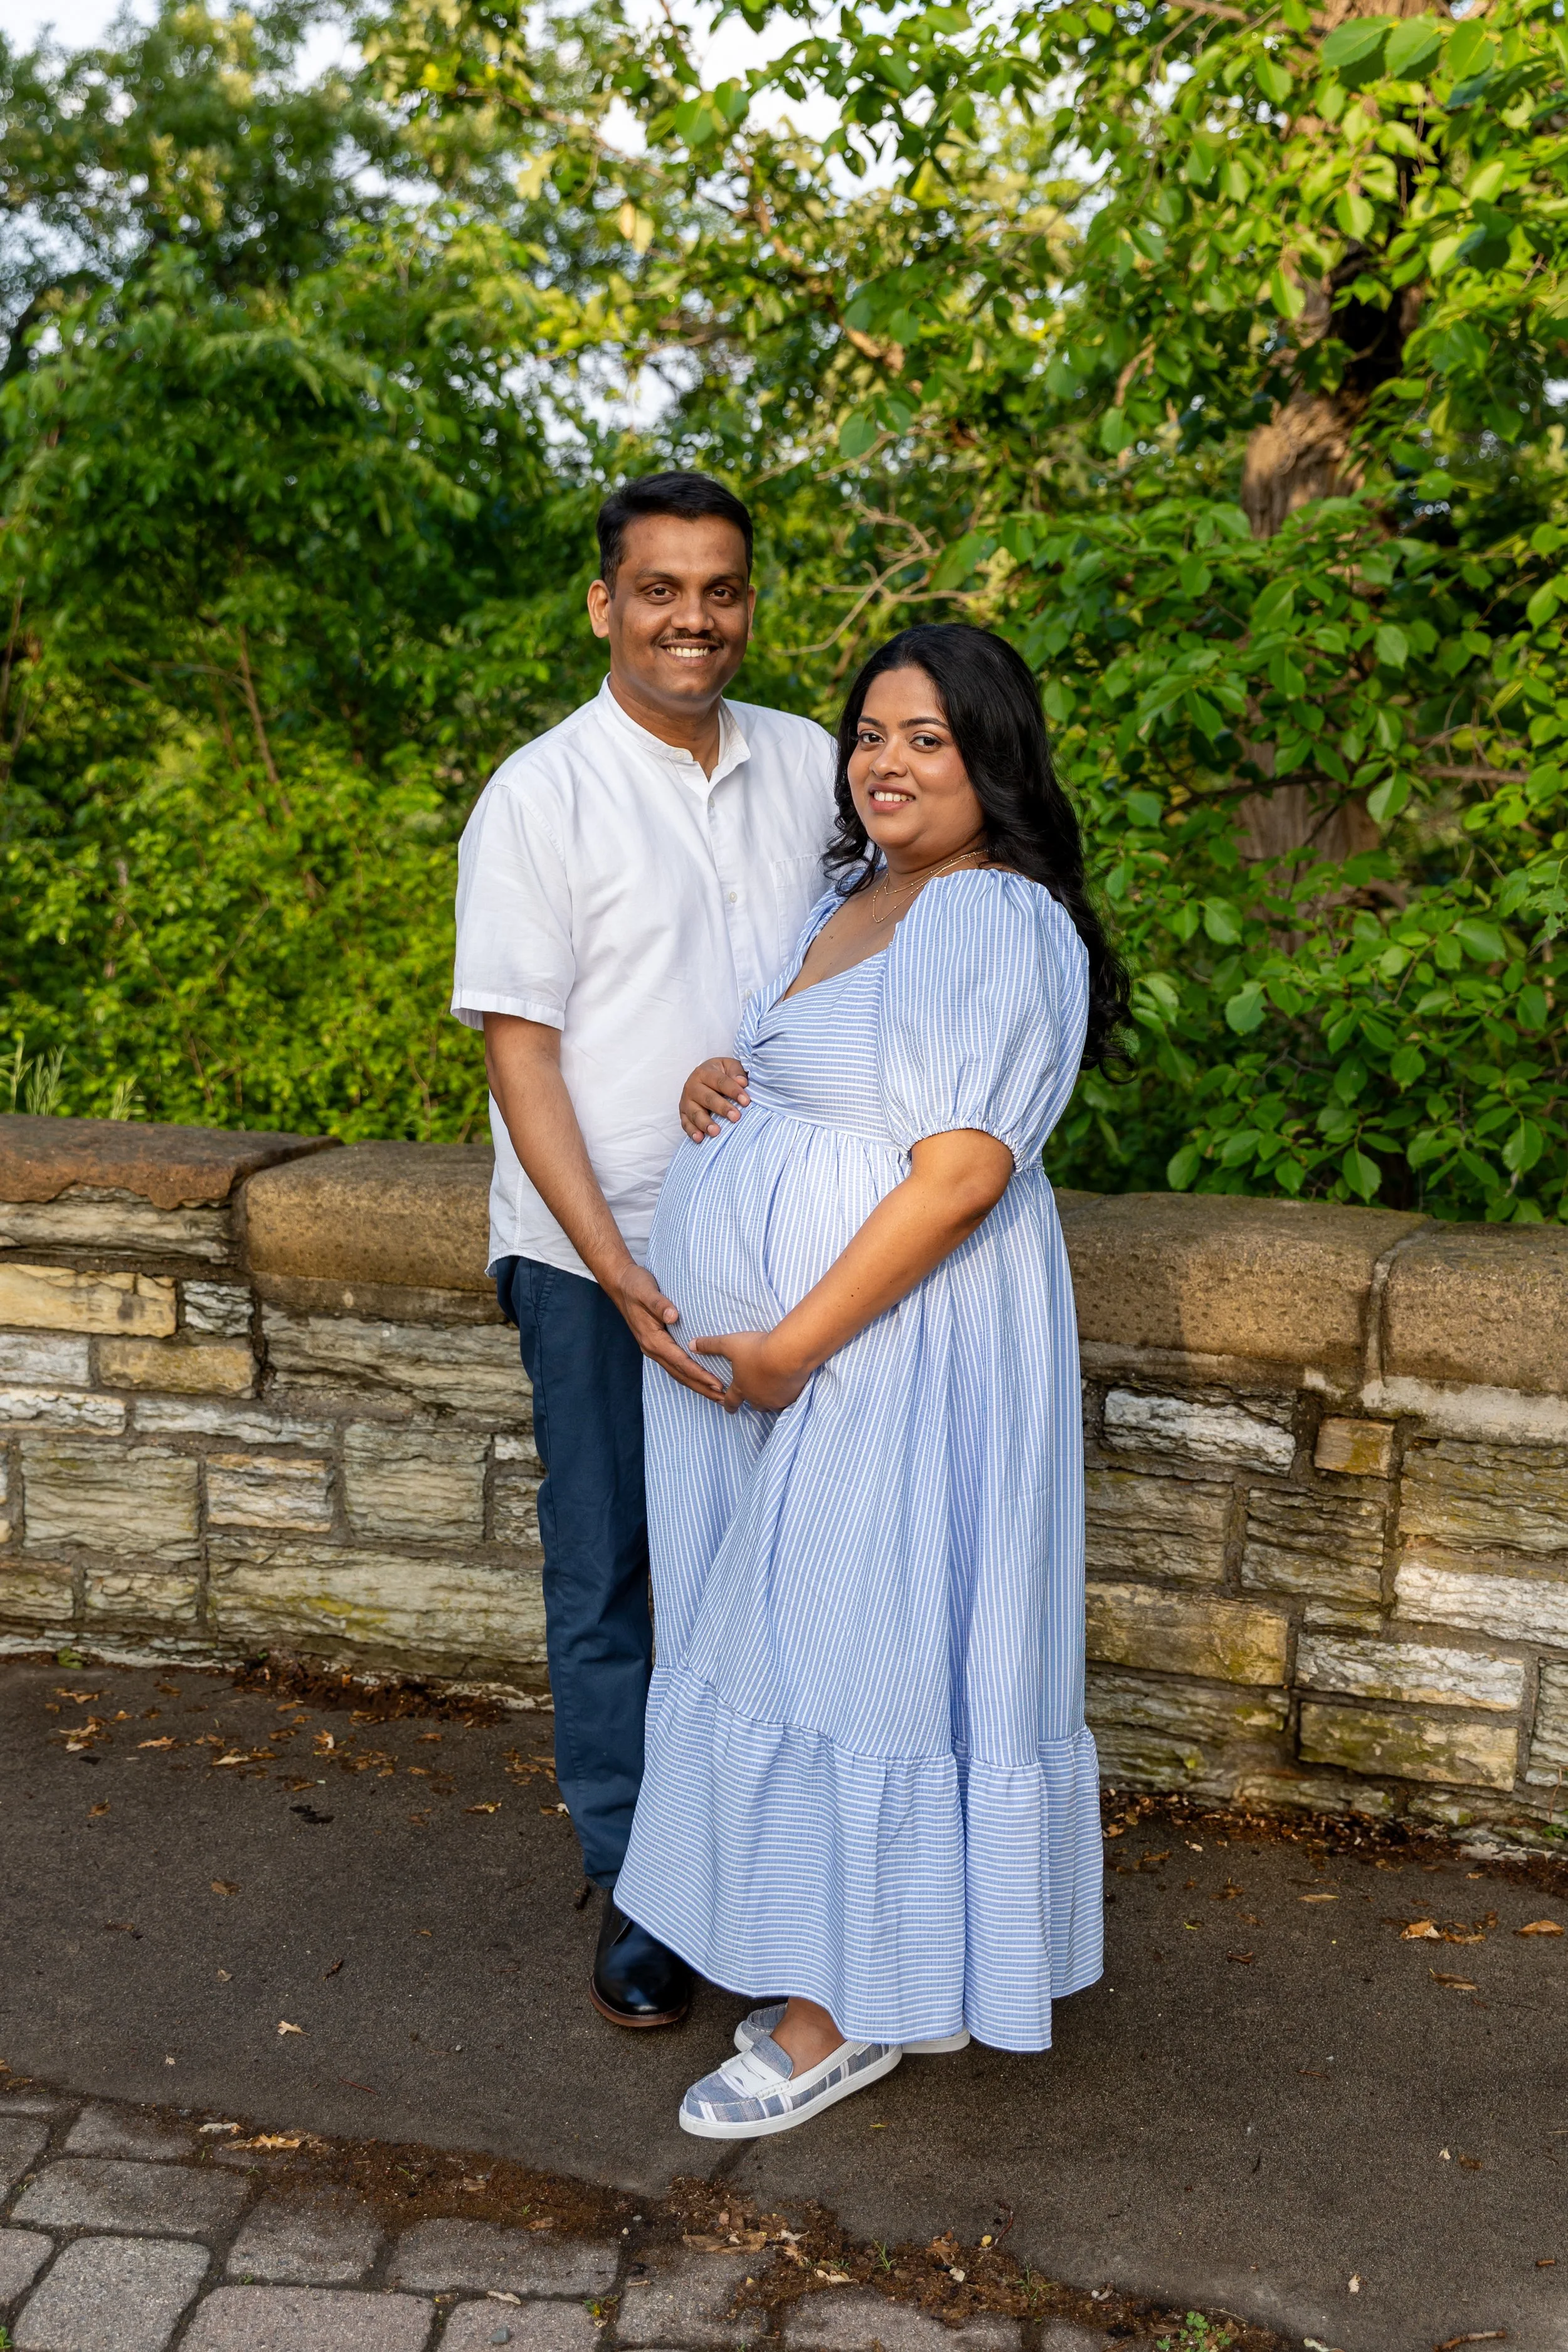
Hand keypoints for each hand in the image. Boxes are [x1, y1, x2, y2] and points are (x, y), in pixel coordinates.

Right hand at [607, 1262, 724, 1398]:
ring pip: (677, 1372)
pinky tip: (699, 1378)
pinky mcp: (656, 1344)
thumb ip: (660, 1304)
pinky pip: (674, 1365)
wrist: (620, 1283)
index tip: (717, 1384)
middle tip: (724, 1399)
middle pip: (680, 1374)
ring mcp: (653, 1348)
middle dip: (702, 1387)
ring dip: (696, 1385)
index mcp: (652, 1339)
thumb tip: (673, 1316)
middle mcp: (652, 1348)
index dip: (699, 1374)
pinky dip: (688, 1375)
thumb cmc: (635, 1285)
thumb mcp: (647, 1291)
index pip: (680, 1362)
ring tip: (716, 1395)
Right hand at [680, 1056, 749, 1141]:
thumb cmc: (721, 1073)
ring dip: (705, 1123)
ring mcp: (686, 1101)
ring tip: (716, 1132)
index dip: (733, 1091)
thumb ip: (736, 1072)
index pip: (720, 1082)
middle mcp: (692, 1086)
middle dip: (722, 1108)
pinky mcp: (683, 1114)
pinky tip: (699, 1138)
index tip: (746, 1101)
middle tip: (735, 1117)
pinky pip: (686, 1124)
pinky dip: (692, 1131)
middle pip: (708, 1098)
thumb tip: (742, 1082)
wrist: (704, 1078)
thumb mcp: (729, 1066)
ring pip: (695, 1113)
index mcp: (704, 1072)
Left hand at [691, 1328, 811, 1415]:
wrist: (786, 1355)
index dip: (728, 1404)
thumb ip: (710, 1345)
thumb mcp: (730, 1344)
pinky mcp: (791, 1397)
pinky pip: (788, 1400)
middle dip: (752, 1400)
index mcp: (741, 1387)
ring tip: (773, 1391)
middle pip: (753, 1405)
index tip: (728, 1408)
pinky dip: (787, 1394)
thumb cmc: (756, 1349)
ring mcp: (775, 1400)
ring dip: (770, 1399)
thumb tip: (691, 1344)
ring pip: (771, 1405)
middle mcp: (757, 1398)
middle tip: (754, 1395)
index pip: (731, 1400)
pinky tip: (790, 1386)